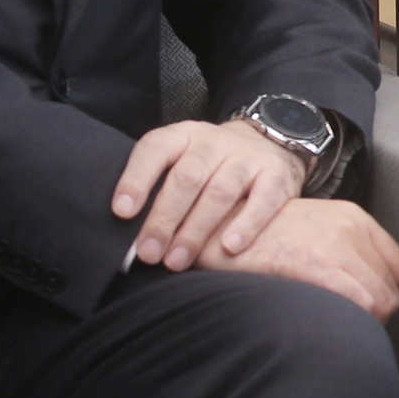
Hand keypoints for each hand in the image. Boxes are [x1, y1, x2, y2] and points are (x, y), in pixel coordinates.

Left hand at [112, 117, 304, 271]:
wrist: (269, 144)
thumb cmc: (211, 168)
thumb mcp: (182, 162)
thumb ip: (159, 189)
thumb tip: (130, 238)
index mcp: (184, 136)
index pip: (155, 149)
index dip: (136, 180)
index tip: (122, 213)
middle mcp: (215, 142)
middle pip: (187, 177)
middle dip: (164, 218)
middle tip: (149, 253)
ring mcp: (248, 156)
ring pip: (220, 191)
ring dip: (196, 230)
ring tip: (177, 260)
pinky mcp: (277, 174)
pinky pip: (263, 200)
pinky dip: (246, 225)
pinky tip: (229, 248)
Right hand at [198, 198, 398, 319]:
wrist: (219, 230)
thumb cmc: (259, 235)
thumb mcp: (313, 226)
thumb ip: (345, 249)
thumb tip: (366, 289)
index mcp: (354, 217)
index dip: (386, 293)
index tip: (369, 305)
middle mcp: (351, 229)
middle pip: (391, 289)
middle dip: (375, 313)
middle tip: (349, 323)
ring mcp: (337, 247)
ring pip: (379, 302)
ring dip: (363, 323)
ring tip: (336, 327)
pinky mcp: (319, 267)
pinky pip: (358, 306)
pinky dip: (349, 323)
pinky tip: (327, 325)